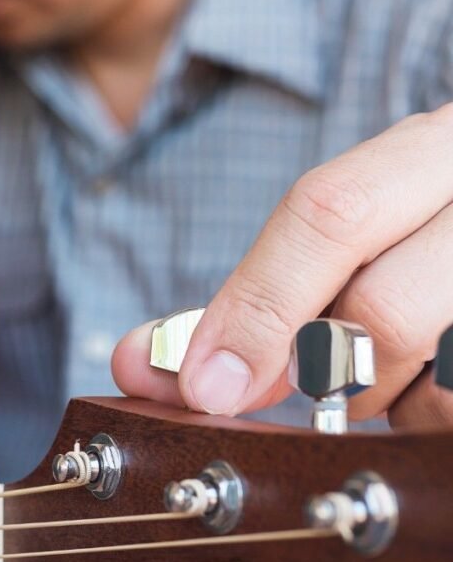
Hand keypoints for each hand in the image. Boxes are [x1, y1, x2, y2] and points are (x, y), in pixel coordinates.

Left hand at [112, 104, 452, 428]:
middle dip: (319, 369)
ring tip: (384, 370)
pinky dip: (419, 414)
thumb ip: (254, 292)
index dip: (256, 307)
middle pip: (380, 310)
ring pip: (433, 376)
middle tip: (311, 378)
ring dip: (378, 398)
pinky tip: (423, 383)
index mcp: (439, 147)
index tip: (205, 383)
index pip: (330, 212)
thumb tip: (140, 361)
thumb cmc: (416, 242)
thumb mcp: (350, 235)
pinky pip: (451, 409)